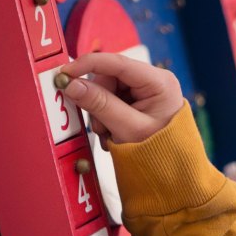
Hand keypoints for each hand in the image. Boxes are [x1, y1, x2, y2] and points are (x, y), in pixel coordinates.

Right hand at [60, 53, 184, 144]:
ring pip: (106, 90)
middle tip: (101, 127)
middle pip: (109, 78)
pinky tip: (114, 133)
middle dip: (98, 102)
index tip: (65, 73)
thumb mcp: (127, 129)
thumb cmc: (158, 152)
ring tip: (111, 134)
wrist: (170, 172)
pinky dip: (106, 117)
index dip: (88, 64)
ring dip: (101, 113)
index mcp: (159, 82)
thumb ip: (99, 105)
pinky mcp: (138, 100)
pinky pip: (111, 100)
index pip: (118, 63)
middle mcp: (153, 80)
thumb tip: (72, 84)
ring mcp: (146, 90)